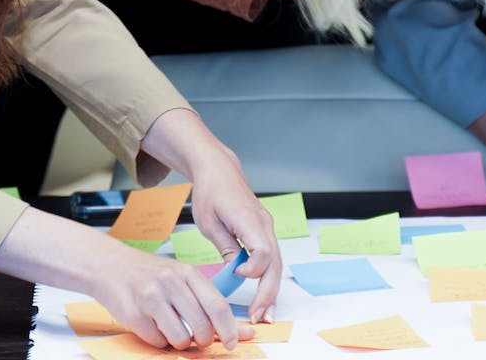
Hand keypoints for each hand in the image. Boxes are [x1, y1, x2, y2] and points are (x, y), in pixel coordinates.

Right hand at [92, 242, 254, 350]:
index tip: (232, 342)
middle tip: (196, 338)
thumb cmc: (148, 273)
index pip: (218, 305)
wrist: (110, 265)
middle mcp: (171, 282)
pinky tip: (152, 324)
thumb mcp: (179, 276)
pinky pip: (158, 342)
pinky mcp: (135, 314)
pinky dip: (158, 340)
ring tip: (170, 327)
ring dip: (179, 342)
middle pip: (202, 327)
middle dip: (203, 341)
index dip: (229, 329)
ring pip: (181, 339)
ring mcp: (152, 298)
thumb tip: (237, 330)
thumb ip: (204, 300)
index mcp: (187, 272)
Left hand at [140, 109, 281, 323]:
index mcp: (248, 218)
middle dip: (268, 292)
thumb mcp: (209, 222)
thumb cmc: (210, 192)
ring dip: (271, 289)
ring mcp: (266, 226)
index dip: (253, 268)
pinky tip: (262, 296)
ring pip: (276, 262)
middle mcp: (263, 223)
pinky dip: (267, 277)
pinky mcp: (263, 230)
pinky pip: (270, 257)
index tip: (236, 272)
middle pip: (275, 262)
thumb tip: (236, 272)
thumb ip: (225, 247)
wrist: (219, 169)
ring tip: (263, 315)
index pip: (263, 250)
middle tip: (259, 317)